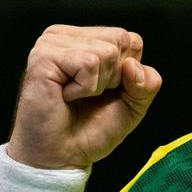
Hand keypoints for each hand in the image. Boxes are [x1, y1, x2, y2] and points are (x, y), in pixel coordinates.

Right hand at [7, 25, 161, 168]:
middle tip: (89, 95)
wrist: (64, 155)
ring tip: (76, 96)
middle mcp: (69, 37)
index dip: (129, 72)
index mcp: (88, 40)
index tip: (108, 91)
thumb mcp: (134, 105)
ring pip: (106, 52)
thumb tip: (132, 65)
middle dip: (114, 77)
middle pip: (120, 40)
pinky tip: (66, 96)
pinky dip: (85, 88)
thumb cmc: (92, 129)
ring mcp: (53, 43)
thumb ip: (147, 83)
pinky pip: (88, 64)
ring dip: (98, 85)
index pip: (130, 39)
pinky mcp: (44, 56)